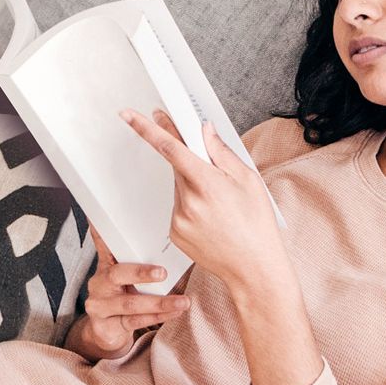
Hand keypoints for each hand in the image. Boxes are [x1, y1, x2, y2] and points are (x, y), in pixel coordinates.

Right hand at [64, 227, 189, 361]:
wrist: (106, 333)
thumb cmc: (123, 299)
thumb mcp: (125, 279)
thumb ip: (136, 261)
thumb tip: (165, 240)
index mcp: (105, 266)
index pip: (103, 245)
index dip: (102, 233)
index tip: (101, 219)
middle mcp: (99, 284)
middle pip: (117, 275)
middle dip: (140, 273)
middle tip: (162, 272)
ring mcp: (100, 306)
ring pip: (130, 303)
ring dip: (160, 303)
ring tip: (183, 302)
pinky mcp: (107, 326)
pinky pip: (135, 321)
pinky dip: (158, 317)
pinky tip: (174, 313)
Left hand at [117, 107, 285, 292]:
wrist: (254, 269)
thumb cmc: (257, 225)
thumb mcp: (248, 180)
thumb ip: (221, 152)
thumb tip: (203, 129)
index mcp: (207, 183)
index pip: (169, 147)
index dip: (147, 128)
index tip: (128, 114)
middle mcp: (187, 201)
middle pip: (178, 167)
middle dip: (190, 162)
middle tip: (213, 173)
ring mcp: (178, 219)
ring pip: (179, 188)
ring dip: (193, 187)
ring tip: (220, 207)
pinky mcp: (174, 232)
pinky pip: (178, 209)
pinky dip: (191, 207)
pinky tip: (212, 220)